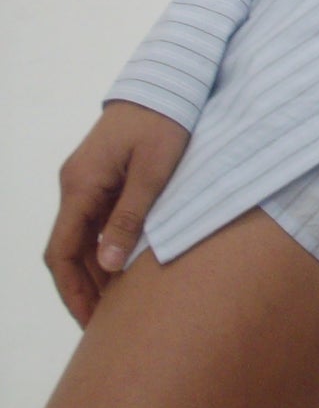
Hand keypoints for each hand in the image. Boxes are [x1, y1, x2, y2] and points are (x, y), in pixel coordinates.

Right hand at [45, 101, 188, 326]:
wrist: (168, 81)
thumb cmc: (165, 121)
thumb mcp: (153, 172)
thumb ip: (130, 217)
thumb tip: (105, 266)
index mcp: (81, 185)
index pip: (61, 253)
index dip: (72, 291)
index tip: (90, 323)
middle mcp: (75, 185)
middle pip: (67, 251)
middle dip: (82, 289)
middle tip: (106, 326)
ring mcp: (86, 181)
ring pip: (80, 238)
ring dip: (94, 272)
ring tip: (117, 308)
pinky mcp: (102, 177)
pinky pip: (94, 222)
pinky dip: (104, 250)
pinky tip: (124, 270)